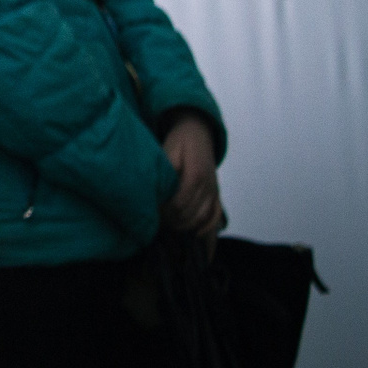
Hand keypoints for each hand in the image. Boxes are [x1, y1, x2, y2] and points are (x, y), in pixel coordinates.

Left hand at [161, 110, 223, 237]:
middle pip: (190, 215)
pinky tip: (195, 235)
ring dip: (185, 226)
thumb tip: (157, 191)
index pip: (178, 205)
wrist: (198, 132)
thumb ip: (166, 171)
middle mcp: (208, 186)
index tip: (150, 213)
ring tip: (168, 227)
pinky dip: (206, 228)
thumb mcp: (168, 151)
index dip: (163, 212)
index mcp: (195, 175)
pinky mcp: (217, 194)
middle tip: (156, 222)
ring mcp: (214, 192)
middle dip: (171, 221)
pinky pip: (215, 216)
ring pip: (202, 219)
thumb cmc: (179, 142)